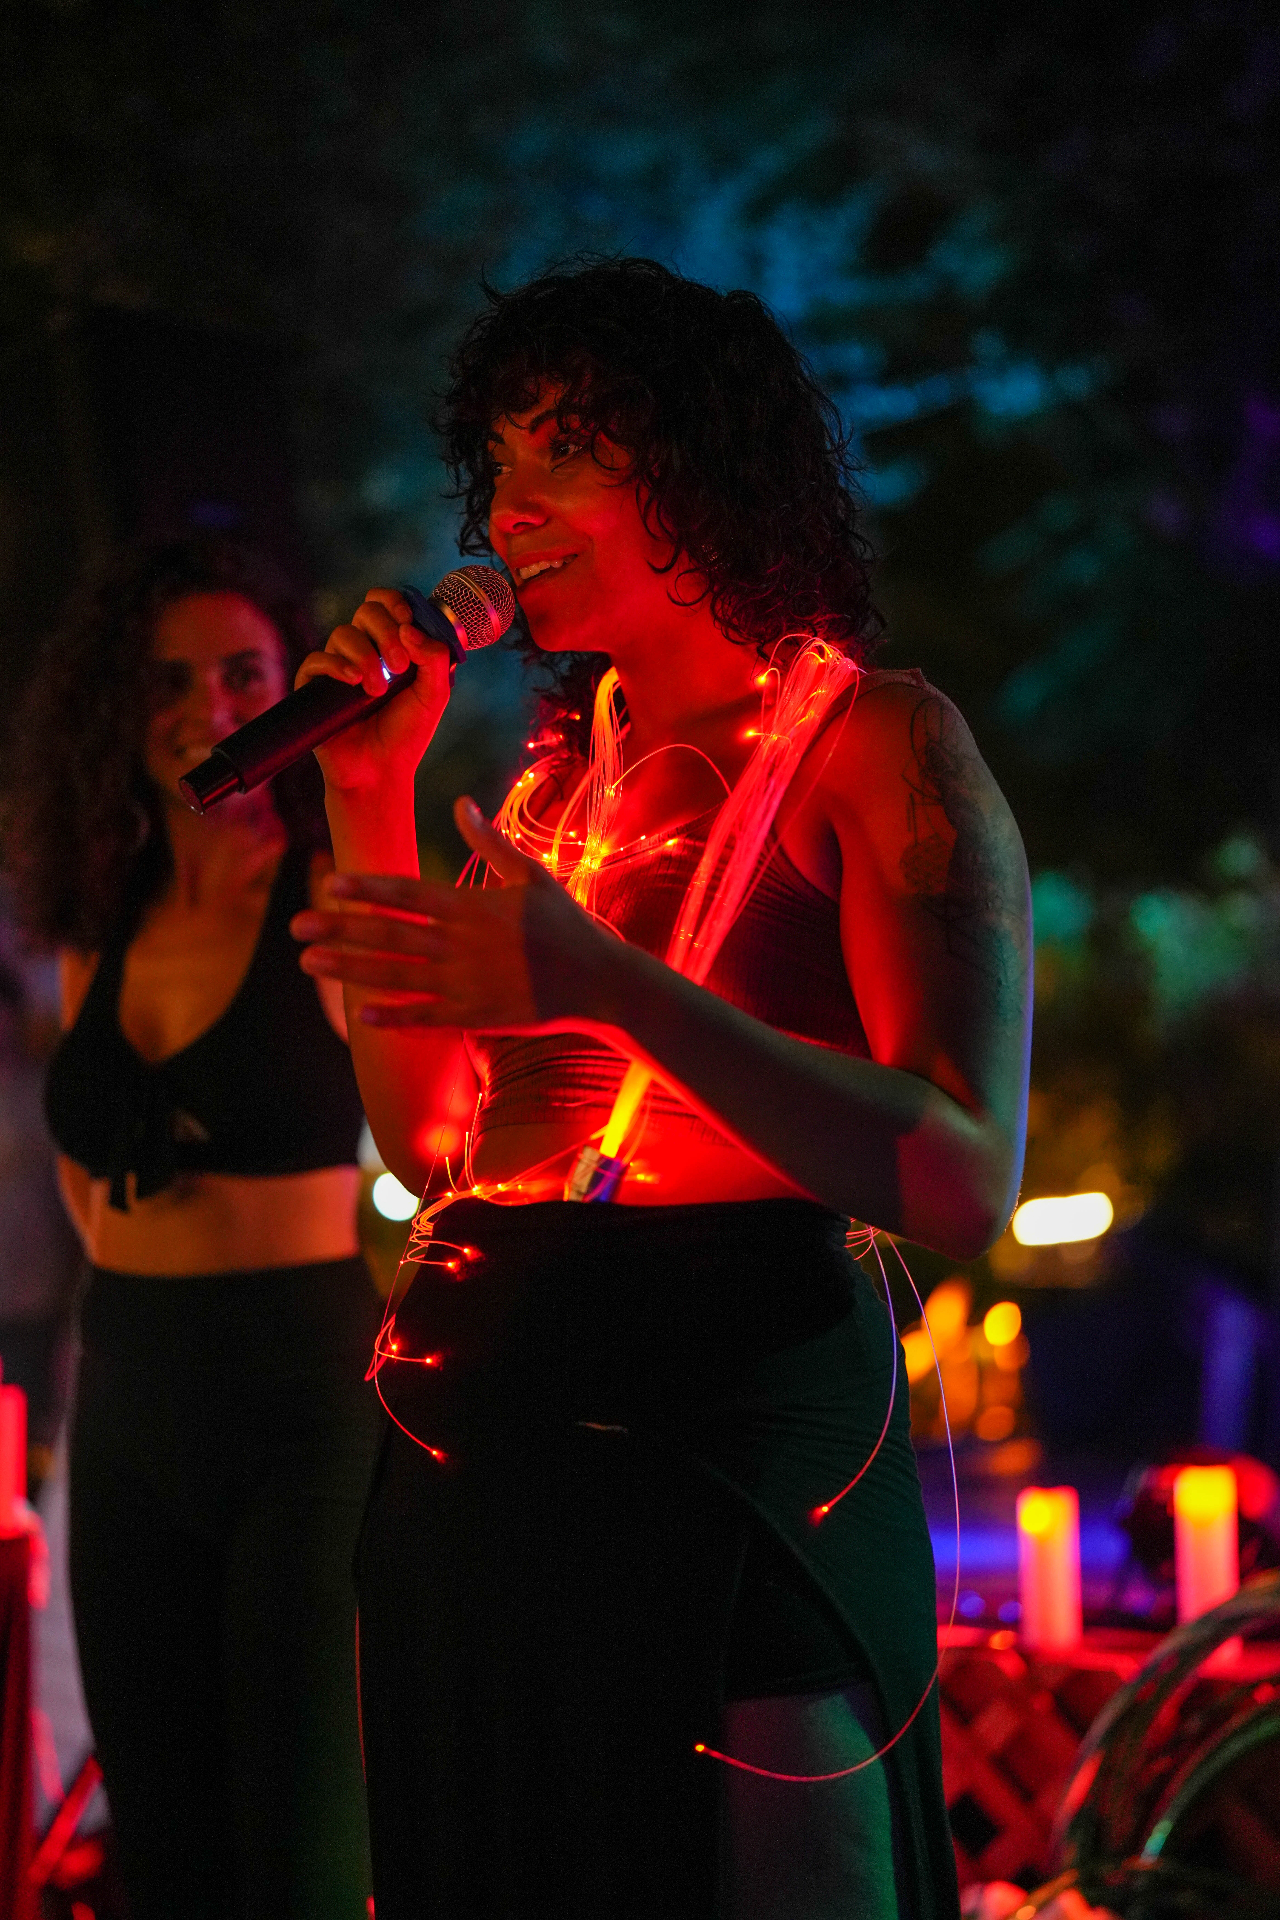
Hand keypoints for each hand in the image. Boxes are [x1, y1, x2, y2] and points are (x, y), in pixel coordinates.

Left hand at [291, 798, 616, 1029]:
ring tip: (309, 962)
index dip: (365, 888)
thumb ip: (489, 842)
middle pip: (388, 934)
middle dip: (338, 928)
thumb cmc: (567, 926)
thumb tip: (460, 804)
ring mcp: (466, 983)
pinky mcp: (476, 1017)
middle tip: (296, 924)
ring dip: (348, 968)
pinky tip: (360, 1013)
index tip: (329, 882)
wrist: (602, 983)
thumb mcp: (531, 876)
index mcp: (471, 906)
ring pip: (394, 975)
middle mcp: (461, 944)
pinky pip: (425, 1018)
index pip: (407, 893)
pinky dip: (392, 1016)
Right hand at [295, 587, 454, 793]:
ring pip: (343, 633)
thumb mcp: (434, 695)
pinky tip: (353, 680)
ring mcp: (339, 666)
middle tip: (399, 665)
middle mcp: (365, 649)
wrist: (379, 772)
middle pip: (366, 611)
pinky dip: (336, 665)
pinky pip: (317, 659)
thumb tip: (410, 629)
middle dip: (385, 632)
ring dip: (366, 656)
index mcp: (394, 645)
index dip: (395, 603)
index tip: (407, 621)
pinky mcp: (316, 686)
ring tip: (377, 689)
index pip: (387, 604)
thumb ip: (435, 658)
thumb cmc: (407, 734)